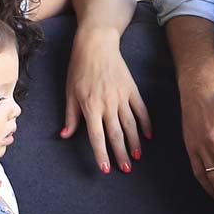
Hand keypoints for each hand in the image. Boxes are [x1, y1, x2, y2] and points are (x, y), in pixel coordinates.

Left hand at [61, 33, 149, 173]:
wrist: (96, 44)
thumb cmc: (79, 68)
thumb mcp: (70, 91)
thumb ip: (70, 115)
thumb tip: (65, 135)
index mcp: (90, 106)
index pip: (97, 136)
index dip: (102, 154)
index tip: (106, 168)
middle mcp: (107, 104)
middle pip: (116, 135)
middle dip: (121, 154)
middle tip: (126, 169)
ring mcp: (122, 97)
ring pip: (131, 125)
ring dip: (135, 143)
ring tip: (136, 157)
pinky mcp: (132, 89)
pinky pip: (141, 110)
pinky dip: (145, 124)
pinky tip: (147, 136)